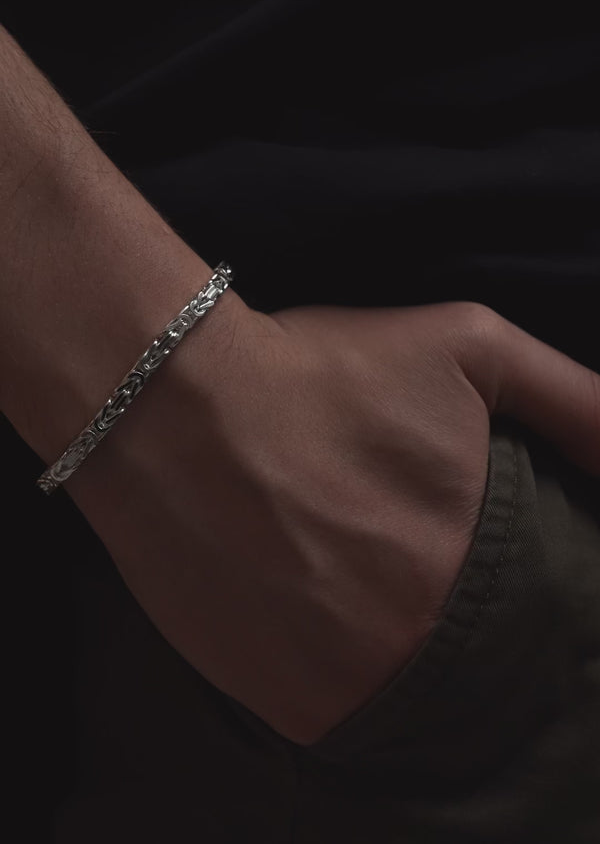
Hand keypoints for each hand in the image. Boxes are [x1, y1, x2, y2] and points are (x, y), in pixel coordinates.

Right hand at [67, 298, 599, 745]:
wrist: (178, 403)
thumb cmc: (324, 370)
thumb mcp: (473, 348)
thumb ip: (576, 404)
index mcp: (487, 562)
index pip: (539, 607)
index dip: (500, 576)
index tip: (450, 541)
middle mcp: (432, 641)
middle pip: (472, 650)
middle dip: (439, 603)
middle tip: (384, 550)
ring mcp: (359, 685)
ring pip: (410, 689)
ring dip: (386, 642)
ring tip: (340, 571)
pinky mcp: (292, 709)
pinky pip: (343, 712)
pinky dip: (334, 669)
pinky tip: (302, 600)